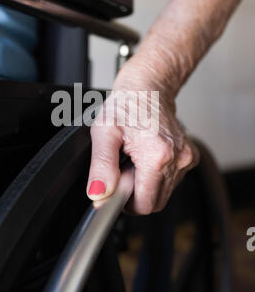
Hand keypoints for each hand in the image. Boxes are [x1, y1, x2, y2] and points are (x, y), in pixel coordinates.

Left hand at [86, 53, 198, 214]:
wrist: (148, 86)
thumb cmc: (127, 104)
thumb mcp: (103, 132)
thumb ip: (101, 167)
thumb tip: (99, 194)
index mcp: (157, 155)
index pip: (143, 205)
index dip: (124, 200)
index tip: (115, 181)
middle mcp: (177, 159)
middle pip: (154, 203)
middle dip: (135, 192)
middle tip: (124, 166)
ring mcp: (187, 159)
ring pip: (162, 194)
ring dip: (145, 184)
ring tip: (135, 158)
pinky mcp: (191, 158)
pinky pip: (171, 182)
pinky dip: (156, 176)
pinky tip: (147, 156)